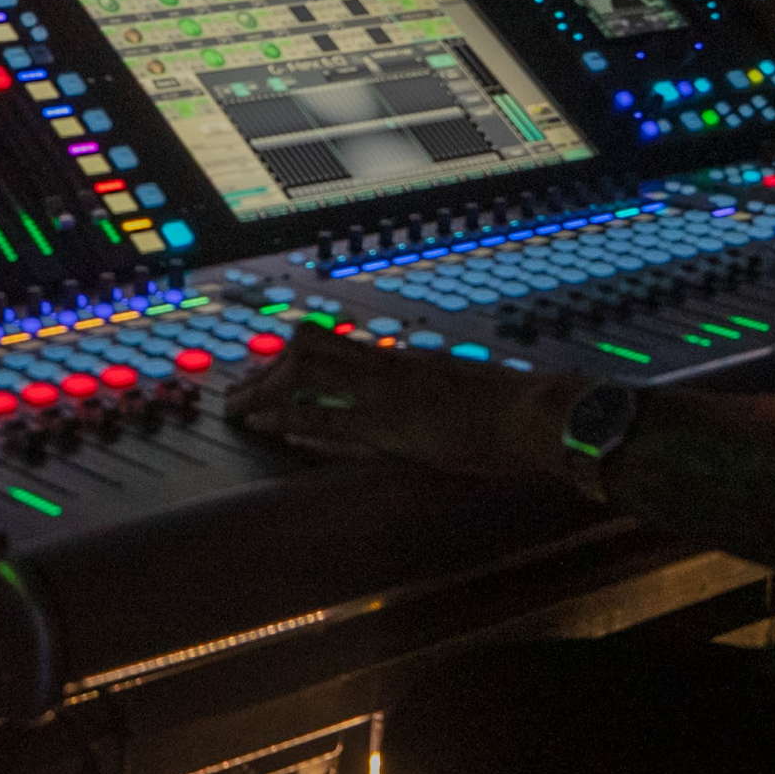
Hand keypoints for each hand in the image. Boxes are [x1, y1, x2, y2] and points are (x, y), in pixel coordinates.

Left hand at [225, 323, 598, 491]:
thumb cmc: (505, 406)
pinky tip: (275, 429)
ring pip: (310, 380)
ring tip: (239, 411)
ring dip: (268, 395)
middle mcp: (386, 367)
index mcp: (398, 359)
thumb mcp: (450, 385)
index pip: (329, 343)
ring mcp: (389, 395)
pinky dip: (300, 423)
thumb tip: (387, 393)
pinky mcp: (396, 427)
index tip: (265, 370)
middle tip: (238, 392)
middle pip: (307, 352)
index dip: (288, 357)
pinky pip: (335, 422)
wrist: (536, 413)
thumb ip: (415, 386)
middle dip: (266, 371)